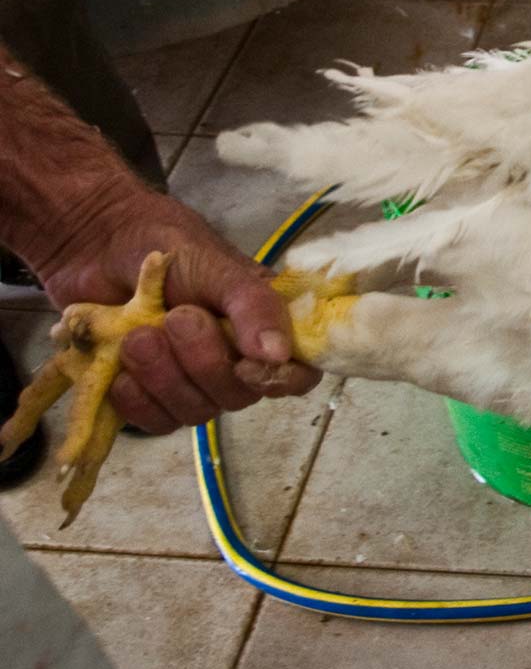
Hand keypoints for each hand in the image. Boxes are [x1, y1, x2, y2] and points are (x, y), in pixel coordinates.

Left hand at [35, 185, 319, 433]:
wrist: (95, 245)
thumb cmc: (165, 245)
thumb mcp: (216, 266)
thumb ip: (253, 305)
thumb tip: (280, 354)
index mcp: (265, 326)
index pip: (297, 374)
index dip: (279, 380)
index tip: (246, 365)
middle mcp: (236, 359)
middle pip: (239, 395)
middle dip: (203, 363)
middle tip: (173, 318)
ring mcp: (192, 381)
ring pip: (197, 412)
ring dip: (164, 378)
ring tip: (136, 336)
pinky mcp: (151, 396)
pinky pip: (157, 423)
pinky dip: (138, 402)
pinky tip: (121, 373)